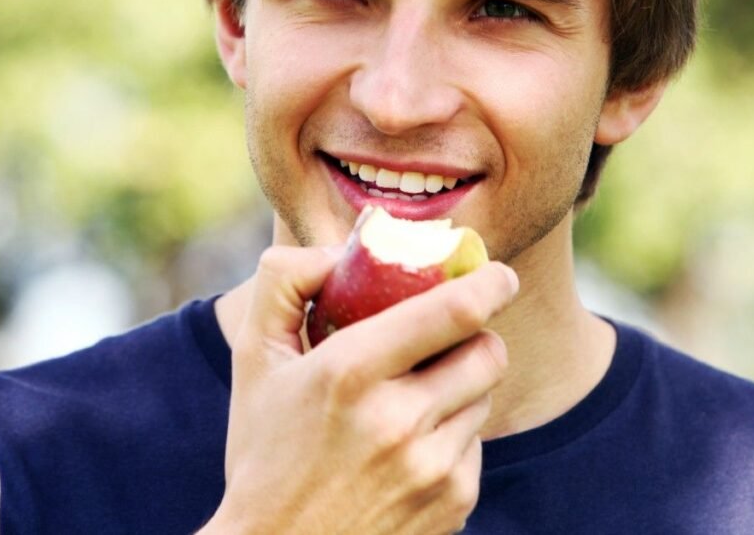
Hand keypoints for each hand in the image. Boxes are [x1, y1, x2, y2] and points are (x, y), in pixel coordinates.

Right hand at [200, 244, 517, 534]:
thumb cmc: (264, 451)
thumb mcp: (254, 359)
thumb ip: (285, 282)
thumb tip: (342, 250)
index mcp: (349, 373)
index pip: (453, 312)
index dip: (489, 283)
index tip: (498, 275)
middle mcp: (398, 421)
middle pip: (488, 352)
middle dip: (476, 336)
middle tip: (448, 339)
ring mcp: (431, 469)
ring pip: (483, 397)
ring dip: (460, 388)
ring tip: (409, 403)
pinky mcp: (453, 503)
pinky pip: (476, 444)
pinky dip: (452, 436)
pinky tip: (407, 453)